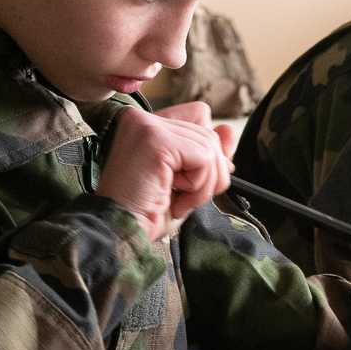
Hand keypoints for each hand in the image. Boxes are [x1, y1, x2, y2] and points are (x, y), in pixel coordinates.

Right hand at [97, 101, 235, 238]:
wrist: (121, 234)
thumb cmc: (146, 214)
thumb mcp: (186, 182)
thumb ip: (208, 154)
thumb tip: (229, 130)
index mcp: (145, 125)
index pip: (199, 115)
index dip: (207, 151)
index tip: (191, 182)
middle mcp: (142, 118)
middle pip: (209, 133)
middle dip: (209, 175)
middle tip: (184, 199)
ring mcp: (147, 126)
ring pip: (210, 146)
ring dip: (203, 184)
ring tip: (178, 201)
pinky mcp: (156, 140)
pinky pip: (204, 158)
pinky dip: (199, 186)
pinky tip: (176, 199)